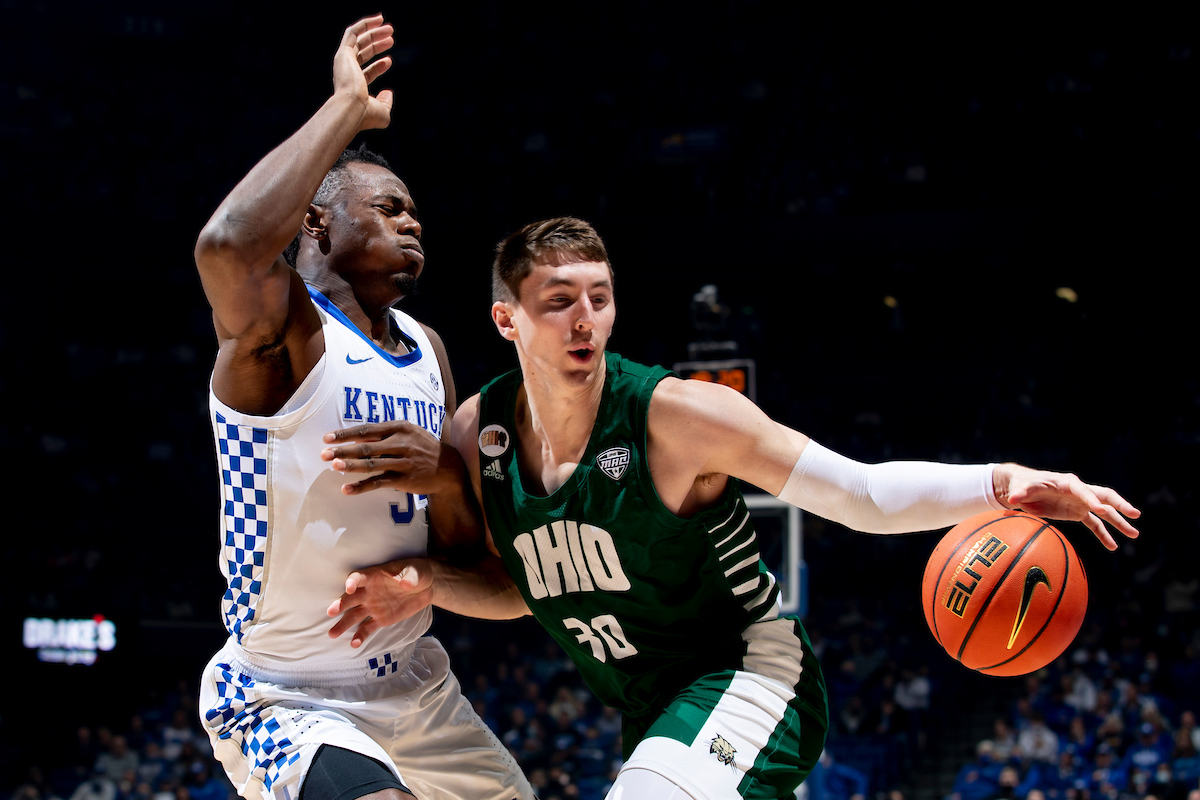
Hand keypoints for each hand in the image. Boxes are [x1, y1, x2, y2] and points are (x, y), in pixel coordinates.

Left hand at [322, 421, 456, 494]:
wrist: (448, 467)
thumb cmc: (422, 447)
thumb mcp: (408, 433)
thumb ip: (384, 434)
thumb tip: (356, 439)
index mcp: (399, 428)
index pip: (367, 430)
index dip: (346, 434)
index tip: (327, 438)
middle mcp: (401, 443)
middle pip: (366, 447)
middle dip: (343, 450)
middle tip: (323, 454)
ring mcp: (403, 462)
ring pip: (372, 465)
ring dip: (351, 466)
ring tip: (333, 467)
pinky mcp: (405, 480)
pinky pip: (379, 483)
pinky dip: (362, 487)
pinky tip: (347, 489)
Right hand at [327, 559, 433, 647]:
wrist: (426, 587)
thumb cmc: (418, 573)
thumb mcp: (417, 571)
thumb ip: (410, 577)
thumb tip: (405, 584)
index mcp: (375, 576)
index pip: (359, 577)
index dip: (352, 582)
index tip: (349, 588)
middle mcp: (369, 591)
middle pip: (351, 598)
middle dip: (341, 604)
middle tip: (331, 612)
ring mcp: (373, 606)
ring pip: (354, 615)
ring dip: (343, 624)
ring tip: (332, 634)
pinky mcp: (381, 619)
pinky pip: (367, 628)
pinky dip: (360, 636)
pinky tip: (354, 644)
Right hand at [333, 14, 394, 130]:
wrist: (351, 108)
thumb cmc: (365, 114)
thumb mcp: (382, 112)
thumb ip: (386, 103)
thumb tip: (389, 93)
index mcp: (353, 87)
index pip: (366, 72)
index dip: (379, 66)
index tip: (390, 61)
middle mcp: (346, 73)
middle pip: (362, 53)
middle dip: (377, 44)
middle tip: (391, 37)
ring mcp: (344, 62)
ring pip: (358, 41)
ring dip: (373, 32)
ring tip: (389, 28)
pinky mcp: (343, 53)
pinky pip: (352, 32)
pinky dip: (364, 25)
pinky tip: (377, 20)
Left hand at [993, 464, 1140, 550]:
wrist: (1022, 488)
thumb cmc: (1022, 484)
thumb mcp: (1019, 487)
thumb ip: (1019, 493)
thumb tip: (1012, 499)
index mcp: (1067, 483)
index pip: (1084, 490)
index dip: (1092, 500)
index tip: (1102, 511)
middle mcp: (1078, 491)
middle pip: (1104, 496)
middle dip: (1120, 505)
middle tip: (1135, 515)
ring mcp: (1080, 503)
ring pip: (1105, 512)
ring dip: (1119, 522)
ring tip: (1134, 535)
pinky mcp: (1077, 513)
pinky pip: (1094, 524)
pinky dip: (1103, 534)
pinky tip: (1112, 546)